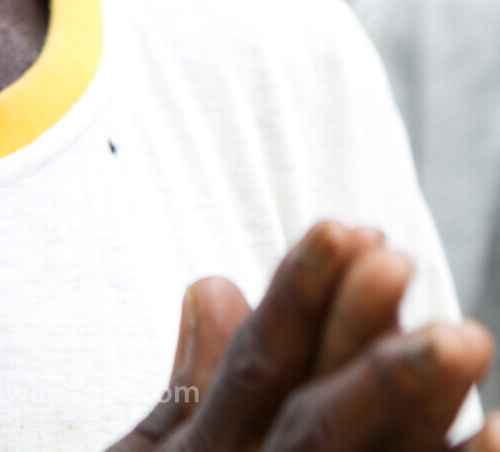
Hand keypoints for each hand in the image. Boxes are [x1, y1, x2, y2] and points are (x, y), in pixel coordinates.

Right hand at [107, 220, 499, 450]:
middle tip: (406, 262)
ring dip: (419, 413)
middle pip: (316, 427)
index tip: (345, 225)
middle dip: (361, 345)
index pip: (254, 371)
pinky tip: (496, 439)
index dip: (298, 296)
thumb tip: (213, 281)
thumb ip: (187, 390)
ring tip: (470, 342)